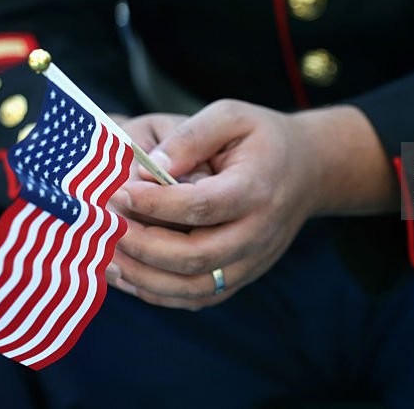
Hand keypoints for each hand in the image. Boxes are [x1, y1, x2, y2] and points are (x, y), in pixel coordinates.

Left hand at [105, 100, 395, 309]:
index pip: (202, 206)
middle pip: (195, 256)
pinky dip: (158, 294)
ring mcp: (251, 261)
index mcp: (256, 189)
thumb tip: (147, 168)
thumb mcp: (230, 116)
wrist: (308, 170)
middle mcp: (257, 232)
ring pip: (193, 287)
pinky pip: (197, 297)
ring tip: (105, 257)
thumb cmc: (262, 137)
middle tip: (105, 227)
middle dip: (142, 245)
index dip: (155, 204)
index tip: (117, 192)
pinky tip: (126, 276)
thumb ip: (190, 136)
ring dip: (144, 278)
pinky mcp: (241, 277)